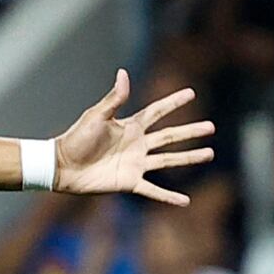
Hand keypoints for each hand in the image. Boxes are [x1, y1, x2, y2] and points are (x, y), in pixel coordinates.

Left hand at [54, 69, 214, 205]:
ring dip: (189, 158)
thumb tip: (123, 72)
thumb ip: (114, 99)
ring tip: (210, 153)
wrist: (62, 166)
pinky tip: (185, 201)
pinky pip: (153, 190)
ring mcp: (135, 164)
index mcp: (129, 126)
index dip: (173, 102)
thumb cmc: (76, 138)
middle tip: (211, 127)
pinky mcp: (129, 182)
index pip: (156, 112)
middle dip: (190, 131)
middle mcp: (137, 144)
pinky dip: (169, 196)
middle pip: (170, 136)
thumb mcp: (96, 116)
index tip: (191, 93)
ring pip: (169, 160)